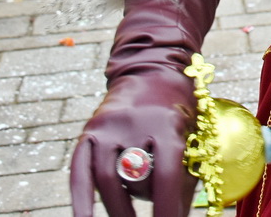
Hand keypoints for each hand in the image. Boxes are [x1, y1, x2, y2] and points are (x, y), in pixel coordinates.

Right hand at [70, 0, 233, 216]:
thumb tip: (175, 215)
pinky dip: (80, 200)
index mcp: (167, 123)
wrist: (151, 68)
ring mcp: (107, 125)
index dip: (167, 209)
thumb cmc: (179, 107)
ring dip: (117, 209)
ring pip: (105, 180)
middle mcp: (134, 123)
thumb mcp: (192, 132)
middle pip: (134, 180)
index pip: (166, 176)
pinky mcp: (90, 130)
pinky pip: (78, 172)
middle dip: (141, 211)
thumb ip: (184, 173)